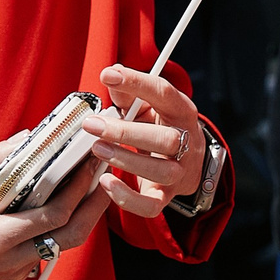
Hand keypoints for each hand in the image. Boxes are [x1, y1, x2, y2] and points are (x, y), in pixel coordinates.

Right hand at [0, 137, 109, 279]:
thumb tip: (28, 138)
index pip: (55, 215)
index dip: (78, 188)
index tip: (90, 161)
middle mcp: (14, 260)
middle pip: (72, 235)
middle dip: (95, 205)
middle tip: (109, 174)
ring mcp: (16, 271)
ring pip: (63, 245)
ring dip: (82, 216)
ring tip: (95, 186)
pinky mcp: (14, 274)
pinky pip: (47, 250)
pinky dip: (60, 227)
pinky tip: (64, 203)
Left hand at [90, 65, 206, 219]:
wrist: (185, 161)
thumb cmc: (159, 127)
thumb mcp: (148, 106)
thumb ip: (129, 93)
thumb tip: (110, 75)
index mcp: (181, 112)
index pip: (164, 93)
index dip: (136, 83)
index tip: (107, 76)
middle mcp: (186, 141)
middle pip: (166, 138)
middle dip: (125, 131)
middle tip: (93, 125)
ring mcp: (179, 171)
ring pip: (161, 171)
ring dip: (126, 160)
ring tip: (98, 149)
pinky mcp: (166, 195)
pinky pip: (151, 205)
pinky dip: (127, 198)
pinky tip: (106, 182)